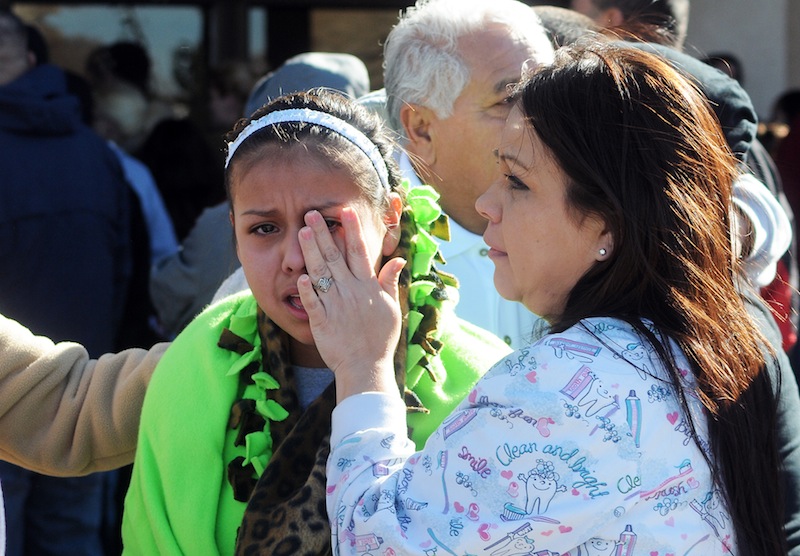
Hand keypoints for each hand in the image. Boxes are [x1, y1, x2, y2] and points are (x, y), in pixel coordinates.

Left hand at [297, 208, 404, 400]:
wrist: (366, 367)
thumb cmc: (380, 338)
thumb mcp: (391, 308)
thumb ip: (389, 282)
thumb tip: (397, 259)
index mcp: (368, 287)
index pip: (359, 253)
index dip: (352, 231)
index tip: (345, 212)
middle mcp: (351, 292)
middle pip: (335, 258)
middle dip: (323, 234)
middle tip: (311, 213)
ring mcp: (335, 306)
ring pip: (321, 274)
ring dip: (311, 253)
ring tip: (302, 232)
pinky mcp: (322, 322)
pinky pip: (313, 302)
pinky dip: (307, 289)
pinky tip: (300, 274)